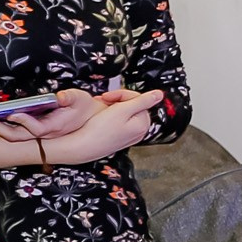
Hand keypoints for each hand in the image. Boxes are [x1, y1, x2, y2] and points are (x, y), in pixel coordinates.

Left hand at [0, 88, 103, 140]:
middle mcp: (44, 133)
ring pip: (13, 135)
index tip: (12, 112)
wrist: (90, 118)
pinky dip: (2, 124)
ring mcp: (38, 133)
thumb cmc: (83, 106)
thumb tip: (60, 97)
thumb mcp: (79, 98)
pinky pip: (14, 131)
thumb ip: (69, 97)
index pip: (36, 129)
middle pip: (18, 136)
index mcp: (55, 126)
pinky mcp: (34, 129)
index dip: (24, 122)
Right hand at [40, 89, 161, 164]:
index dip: (121, 94)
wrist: (82, 146)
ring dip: (112, 106)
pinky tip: (100, 116)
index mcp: (143, 124)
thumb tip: (159, 94)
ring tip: (101, 107)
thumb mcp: (122, 110)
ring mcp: (129, 135)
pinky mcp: (119, 137)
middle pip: (132, 105)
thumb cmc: (100, 130)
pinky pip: (118, 120)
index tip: (108, 96)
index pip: (138, 99)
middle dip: (117, 100)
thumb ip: (143, 101)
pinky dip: (109, 115)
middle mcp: (139, 131)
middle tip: (104, 101)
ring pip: (124, 111)